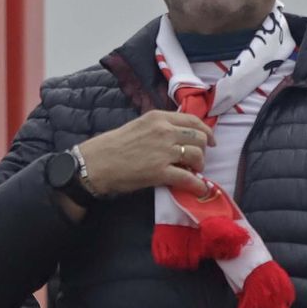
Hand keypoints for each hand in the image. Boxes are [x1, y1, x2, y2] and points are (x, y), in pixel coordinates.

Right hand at [76, 111, 212, 196]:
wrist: (96, 163)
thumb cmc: (112, 145)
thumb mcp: (138, 126)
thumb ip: (159, 128)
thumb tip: (178, 136)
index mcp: (158, 118)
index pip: (193, 121)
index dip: (206, 132)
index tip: (209, 141)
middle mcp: (164, 131)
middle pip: (199, 138)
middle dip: (203, 150)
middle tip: (197, 160)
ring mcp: (164, 151)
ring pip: (197, 155)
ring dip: (199, 166)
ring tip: (193, 172)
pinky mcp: (161, 172)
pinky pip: (188, 178)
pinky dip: (198, 185)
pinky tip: (200, 189)